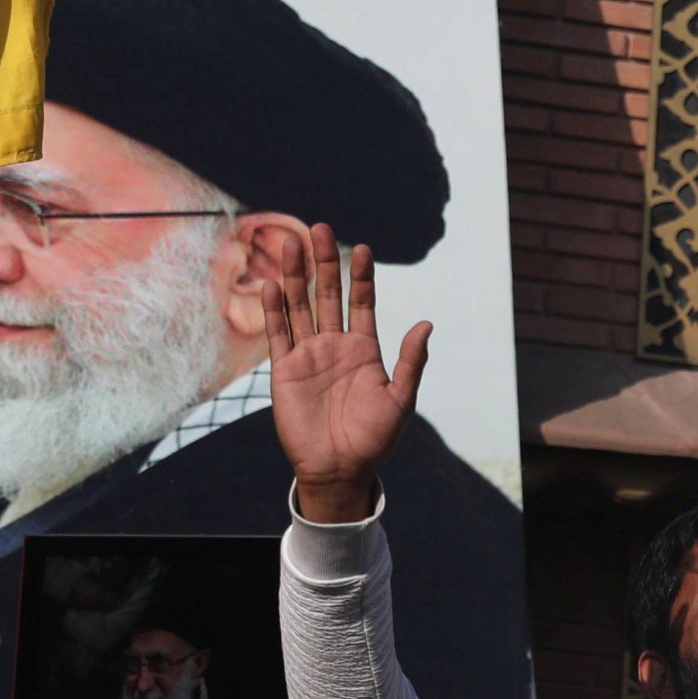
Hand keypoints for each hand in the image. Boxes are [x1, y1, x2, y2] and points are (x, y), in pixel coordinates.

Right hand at [254, 224, 429, 523]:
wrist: (340, 469)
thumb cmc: (374, 439)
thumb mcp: (401, 399)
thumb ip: (410, 361)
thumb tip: (425, 324)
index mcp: (364, 349)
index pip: (361, 303)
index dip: (361, 277)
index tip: (363, 249)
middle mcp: (335, 346)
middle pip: (328, 294)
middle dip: (324, 262)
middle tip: (321, 228)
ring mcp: (308, 355)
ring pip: (300, 306)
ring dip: (295, 275)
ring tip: (292, 242)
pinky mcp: (285, 370)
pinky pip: (278, 333)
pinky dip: (274, 309)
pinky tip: (272, 283)